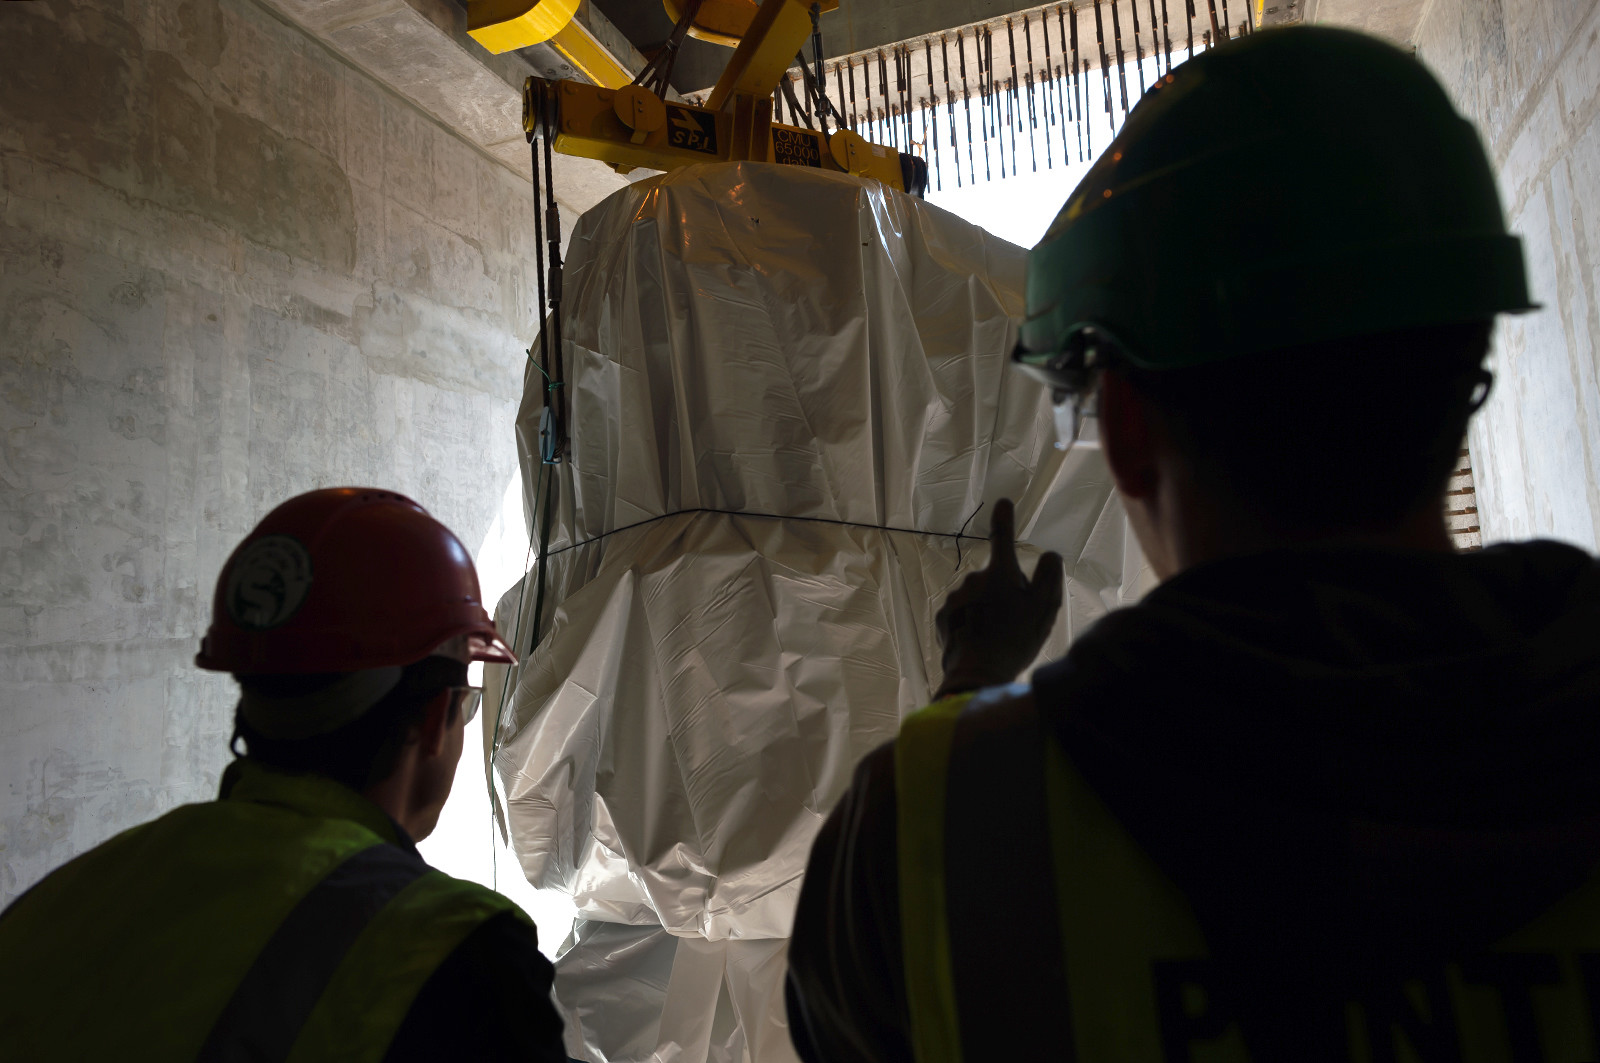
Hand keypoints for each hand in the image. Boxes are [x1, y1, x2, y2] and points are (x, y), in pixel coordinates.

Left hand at [934, 499, 1064, 697]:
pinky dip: (971, 623)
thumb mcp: (1043, 609)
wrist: (977, 674)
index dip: (1004, 519)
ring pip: (978, 598)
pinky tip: (979, 642)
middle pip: (996, 579)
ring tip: (997, 638)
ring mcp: (955, 597)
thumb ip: (1048, 577)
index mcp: (999, 574)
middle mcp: (974, 579)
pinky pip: (963, 614)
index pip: (1003, 538)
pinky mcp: (943, 617)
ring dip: (987, 610)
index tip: (1002, 502)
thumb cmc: (1015, 640)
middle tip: (1016, 622)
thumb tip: (1049, 555)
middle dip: (1005, 593)